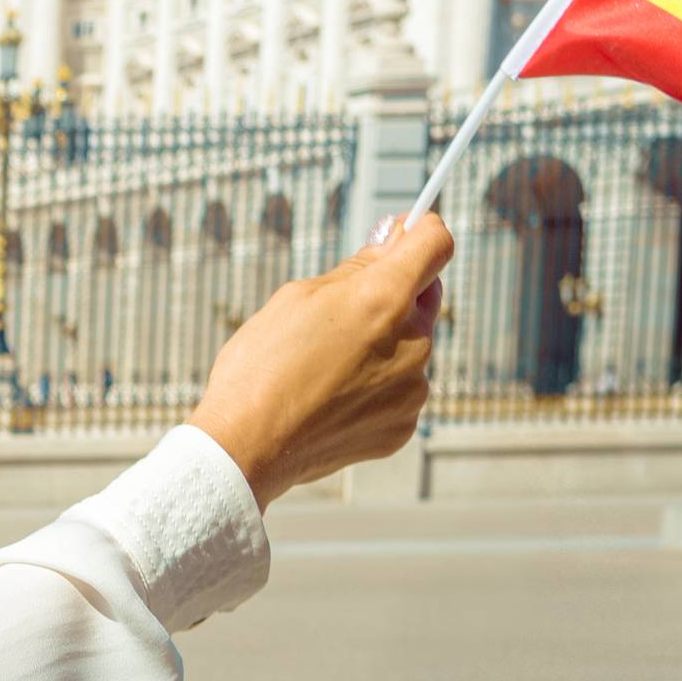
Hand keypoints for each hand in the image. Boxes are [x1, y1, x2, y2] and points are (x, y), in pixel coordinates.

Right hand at [191, 210, 449, 500]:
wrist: (245, 448)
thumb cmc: (260, 368)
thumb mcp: (297, 297)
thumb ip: (356, 269)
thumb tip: (393, 241)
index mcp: (384, 299)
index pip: (436, 244)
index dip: (421, 232)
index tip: (403, 234)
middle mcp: (413, 343)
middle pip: (422, 298)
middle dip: (391, 297)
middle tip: (338, 316)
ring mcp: (413, 388)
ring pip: (411, 347)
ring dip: (383, 346)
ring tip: (325, 368)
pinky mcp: (404, 424)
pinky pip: (400, 389)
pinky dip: (375, 387)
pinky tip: (333, 398)